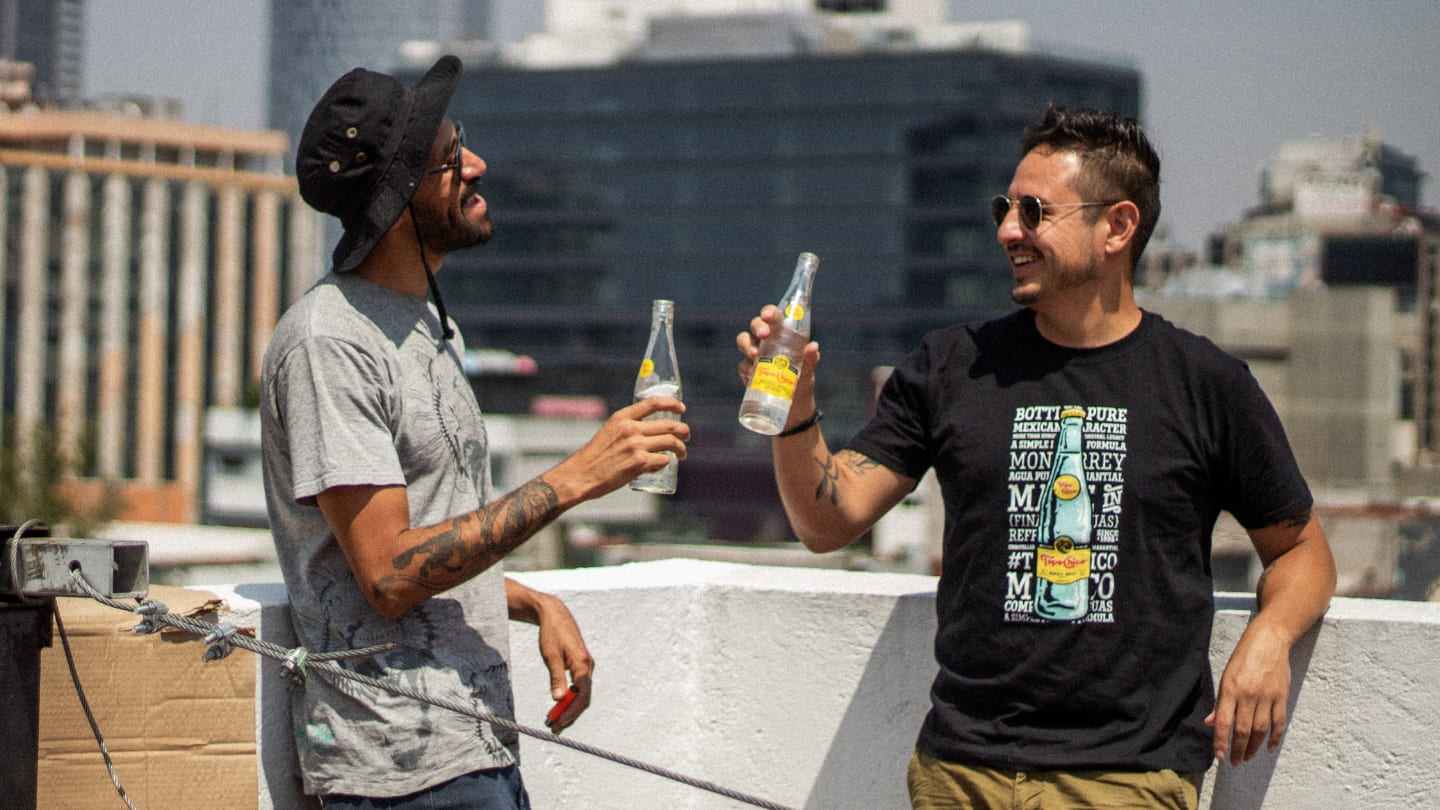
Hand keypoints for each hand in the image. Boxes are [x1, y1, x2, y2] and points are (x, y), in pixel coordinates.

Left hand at [535, 594, 591, 733]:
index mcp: (583, 664)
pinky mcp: (581, 666)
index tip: (557, 723)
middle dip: (569, 714)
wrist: (555, 615)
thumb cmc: (552, 634)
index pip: (582, 696)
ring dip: (568, 708)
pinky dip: (569, 698)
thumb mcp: (551, 656)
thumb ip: (556, 678)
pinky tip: (558, 705)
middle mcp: (588, 667)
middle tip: (553, 727)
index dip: (570, 712)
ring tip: (554, 720)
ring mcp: (586, 667)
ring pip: (581, 694)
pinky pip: (578, 687)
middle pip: (583, 698)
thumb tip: (557, 699)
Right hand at [544, 397, 689, 506]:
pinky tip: (663, 465)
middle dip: (683, 431)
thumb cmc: (595, 457)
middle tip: (686, 437)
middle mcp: (630, 429)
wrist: (581, 475)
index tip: (681, 408)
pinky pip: (663, 460)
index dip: (672, 404)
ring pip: (670, 442)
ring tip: (682, 454)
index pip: (654, 403)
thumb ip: (627, 429)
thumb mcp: (609, 432)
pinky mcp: (639, 463)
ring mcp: (636, 446)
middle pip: (668, 424)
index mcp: (622, 417)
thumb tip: (650, 433)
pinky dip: (667, 462)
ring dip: (681, 448)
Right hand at [734, 305, 820, 395]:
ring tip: (755, 356)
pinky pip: (742, 366)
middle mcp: (765, 340)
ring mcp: (754, 354)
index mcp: (780, 332)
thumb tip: (813, 347)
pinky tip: (753, 375)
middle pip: (755, 324)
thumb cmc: (801, 378)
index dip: (768, 311)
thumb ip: (810, 358)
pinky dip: (747, 369)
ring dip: (747, 346)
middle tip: (764, 335)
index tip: (769, 316)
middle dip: (758, 327)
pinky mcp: (747, 370)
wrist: (794, 402)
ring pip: (743, 341)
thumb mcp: (807, 368)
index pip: (772, 315)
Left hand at [1206, 622, 1292, 764]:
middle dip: (1237, 749)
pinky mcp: (1281, 696)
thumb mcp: (1226, 676)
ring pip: (1260, 730)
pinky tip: (1269, 748)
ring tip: (1247, 757)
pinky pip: (1278, 722)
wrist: (1268, 641)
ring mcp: (1267, 696)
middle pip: (1243, 730)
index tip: (1220, 755)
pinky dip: (1275, 738)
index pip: (1224, 722)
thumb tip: (1211, 723)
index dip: (1221, 741)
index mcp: (1231, 689)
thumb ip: (1220, 702)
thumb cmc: (1243, 658)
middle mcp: (1248, 695)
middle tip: (1234, 762)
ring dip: (1253, 747)